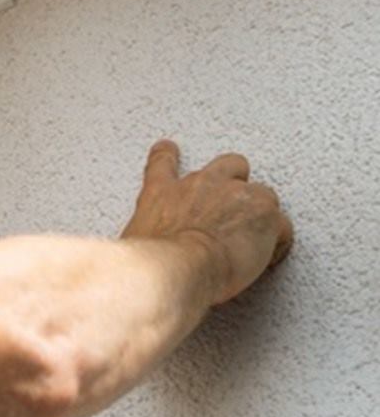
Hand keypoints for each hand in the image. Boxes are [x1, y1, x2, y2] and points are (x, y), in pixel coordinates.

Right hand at [121, 139, 293, 305]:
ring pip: (262, 192)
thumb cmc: (152, 261)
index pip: (162, 163)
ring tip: (258, 234)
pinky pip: (282, 225)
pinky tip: (273, 255)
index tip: (168, 150)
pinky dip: (279, 241)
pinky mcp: (263, 213)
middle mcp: (198, 185)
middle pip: (227, 165)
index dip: (167, 156)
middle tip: (233, 204)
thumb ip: (145, 241)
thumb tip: (142, 256)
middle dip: (233, 180)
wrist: (176, 266)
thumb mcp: (134, 245)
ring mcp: (234, 195)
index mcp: (161, 193)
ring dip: (260, 211)